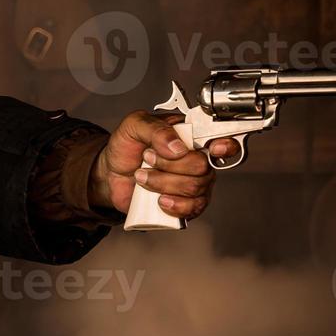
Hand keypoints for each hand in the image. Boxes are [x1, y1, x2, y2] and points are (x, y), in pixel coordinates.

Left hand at [88, 111, 239, 220]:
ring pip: (195, 188)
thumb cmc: (127, 146)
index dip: (225, 145)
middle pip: (203, 167)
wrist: (110, 173)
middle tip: (148, 158)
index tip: (213, 149)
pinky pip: (192, 209)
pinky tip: (159, 199)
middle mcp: (197, 160)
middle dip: (170, 165)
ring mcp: (193, 184)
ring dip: (163, 183)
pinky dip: (174, 205)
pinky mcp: (185, 204)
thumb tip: (177, 146)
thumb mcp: (134, 126)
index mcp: (191, 136)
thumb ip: (156, 128)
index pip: (222, 140)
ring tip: (143, 176)